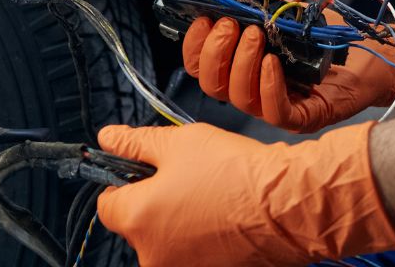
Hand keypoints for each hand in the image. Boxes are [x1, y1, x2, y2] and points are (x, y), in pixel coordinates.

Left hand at [94, 121, 394, 266]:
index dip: (124, 181)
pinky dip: (204, 238)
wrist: (287, 205)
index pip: (107, 203)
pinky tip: (226, 217)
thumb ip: (136, 143)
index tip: (145, 169)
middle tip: (186, 176)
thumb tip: (108, 138)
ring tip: (212, 196)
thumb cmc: (236, 173)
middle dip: (155, 202)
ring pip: (168, 241)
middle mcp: (152, 255)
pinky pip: (195, 255)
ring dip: (180, 221)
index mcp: (137, 219)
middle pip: (138, 225)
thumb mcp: (179, 142)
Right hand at [184, 12, 394, 131]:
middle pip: (214, 86)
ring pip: (240, 100)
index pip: (204, 69)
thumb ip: (262, 9)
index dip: (196, 46)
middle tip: (229, 25)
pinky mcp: (307, 118)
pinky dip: (268, 88)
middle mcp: (258, 92)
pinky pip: (276, 113)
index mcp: (247, 70)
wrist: (380, 52)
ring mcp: (281, 108)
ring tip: (255, 35)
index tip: (202, 18)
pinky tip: (271, 63)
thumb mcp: (291, 16)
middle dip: (215, 53)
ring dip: (241, 64)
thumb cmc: (336, 37)